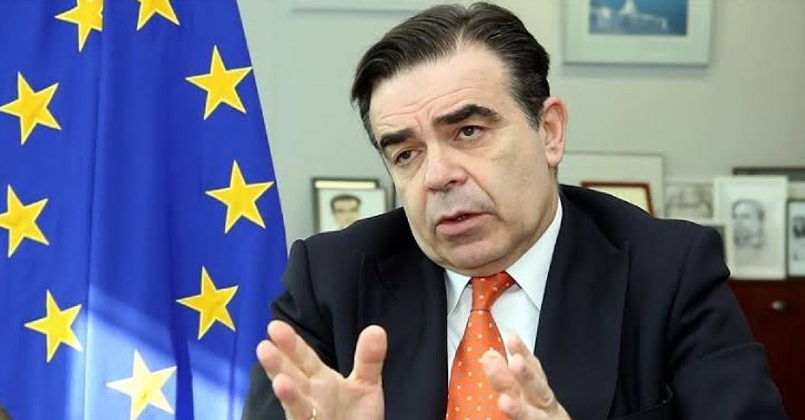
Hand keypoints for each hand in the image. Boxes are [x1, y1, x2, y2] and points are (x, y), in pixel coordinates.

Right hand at [256, 320, 386, 419]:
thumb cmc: (356, 415)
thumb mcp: (366, 384)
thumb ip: (368, 359)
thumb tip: (376, 329)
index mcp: (318, 378)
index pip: (302, 357)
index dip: (290, 343)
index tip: (275, 326)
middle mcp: (309, 395)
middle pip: (292, 376)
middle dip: (278, 364)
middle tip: (264, 347)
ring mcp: (309, 415)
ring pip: (295, 403)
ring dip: (287, 394)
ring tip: (280, 382)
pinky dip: (302, 418)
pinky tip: (296, 406)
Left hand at [480, 334, 570, 419]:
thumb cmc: (537, 412)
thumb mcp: (524, 393)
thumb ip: (508, 378)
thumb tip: (489, 356)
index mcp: (539, 394)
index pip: (534, 370)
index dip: (524, 353)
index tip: (511, 337)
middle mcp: (545, 409)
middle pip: (537, 391)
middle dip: (526, 377)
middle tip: (514, 362)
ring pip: (533, 418)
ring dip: (520, 411)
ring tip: (504, 403)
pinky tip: (501, 413)